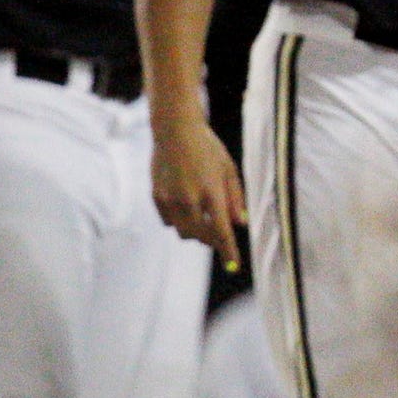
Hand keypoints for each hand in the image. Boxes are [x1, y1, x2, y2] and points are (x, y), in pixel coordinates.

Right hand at [152, 117, 246, 262]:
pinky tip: (187, 210)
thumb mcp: (229, 170)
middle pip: (201, 236)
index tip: (233, 266)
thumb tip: (240, 224)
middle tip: (219, 237)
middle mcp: (189, 199)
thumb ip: (235, 198)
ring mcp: (170, 199)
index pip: (221, 232)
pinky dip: (179, 221)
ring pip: (183, 232)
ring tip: (204, 221)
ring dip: (196, 233)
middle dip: (212, 240)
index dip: (228, 251)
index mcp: (211, 193)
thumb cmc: (208, 149)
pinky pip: (169, 221)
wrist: (176, 131)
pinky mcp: (157, 196)